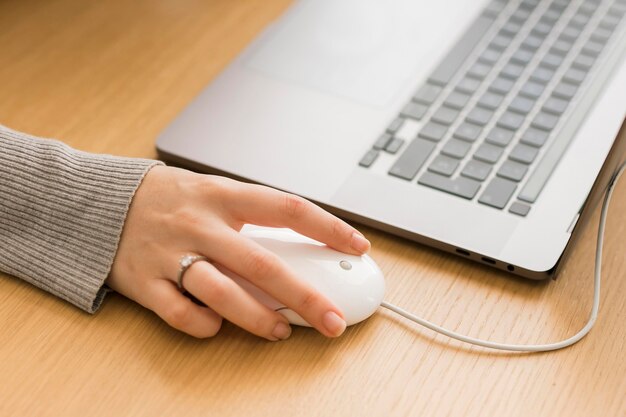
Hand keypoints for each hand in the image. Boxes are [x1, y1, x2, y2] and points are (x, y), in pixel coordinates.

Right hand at [106, 166, 370, 339]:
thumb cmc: (171, 199)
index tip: (357, 245)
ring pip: (222, 292)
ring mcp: (171, 254)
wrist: (101, 202)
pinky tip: (218, 326)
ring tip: (280, 331)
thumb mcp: (213, 193)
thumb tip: (303, 253)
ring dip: (258, 317)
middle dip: (304, 296)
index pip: (288, 208)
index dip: (327, 227)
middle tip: (332, 319)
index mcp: (223, 196)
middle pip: (263, 264)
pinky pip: (180, 312)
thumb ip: (252, 220)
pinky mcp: (145, 282)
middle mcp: (201, 224)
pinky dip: (205, 325)